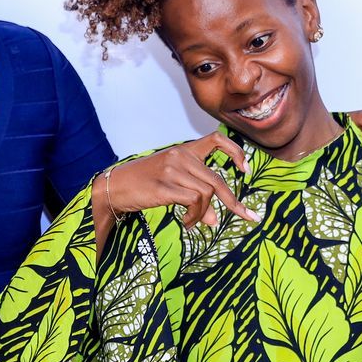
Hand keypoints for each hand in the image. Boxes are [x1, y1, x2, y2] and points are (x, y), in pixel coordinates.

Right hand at [100, 133, 259, 227]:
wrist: (113, 187)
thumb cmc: (143, 184)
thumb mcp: (172, 184)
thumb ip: (195, 195)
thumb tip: (214, 219)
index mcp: (183, 150)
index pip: (216, 139)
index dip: (235, 152)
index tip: (245, 169)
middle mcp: (180, 156)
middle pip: (217, 180)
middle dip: (234, 201)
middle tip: (248, 216)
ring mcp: (172, 169)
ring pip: (207, 193)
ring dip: (204, 213)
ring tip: (192, 221)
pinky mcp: (165, 185)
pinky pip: (194, 202)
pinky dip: (195, 216)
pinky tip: (186, 222)